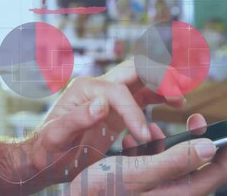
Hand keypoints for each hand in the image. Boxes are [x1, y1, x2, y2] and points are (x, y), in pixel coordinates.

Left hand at [30, 58, 185, 182]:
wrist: (45, 156)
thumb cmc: (47, 148)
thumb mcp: (55, 137)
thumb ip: (75, 120)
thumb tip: (102, 105)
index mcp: (85, 90)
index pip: (118, 92)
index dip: (134, 112)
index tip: (144, 136)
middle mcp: (99, 87)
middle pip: (135, 69)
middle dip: (159, 76)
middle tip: (180, 90)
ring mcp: (110, 96)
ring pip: (143, 79)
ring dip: (164, 83)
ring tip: (181, 100)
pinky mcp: (118, 108)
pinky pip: (144, 95)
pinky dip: (161, 96)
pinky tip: (174, 104)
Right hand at [70, 114, 226, 195]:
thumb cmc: (103, 191)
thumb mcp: (141, 172)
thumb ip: (177, 161)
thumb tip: (210, 147)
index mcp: (178, 194)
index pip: (216, 172)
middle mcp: (170, 193)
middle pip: (196, 164)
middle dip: (195, 139)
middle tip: (195, 119)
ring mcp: (155, 189)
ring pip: (174, 161)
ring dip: (167, 142)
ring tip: (152, 129)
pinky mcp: (141, 185)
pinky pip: (154, 164)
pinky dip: (148, 150)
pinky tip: (132, 142)